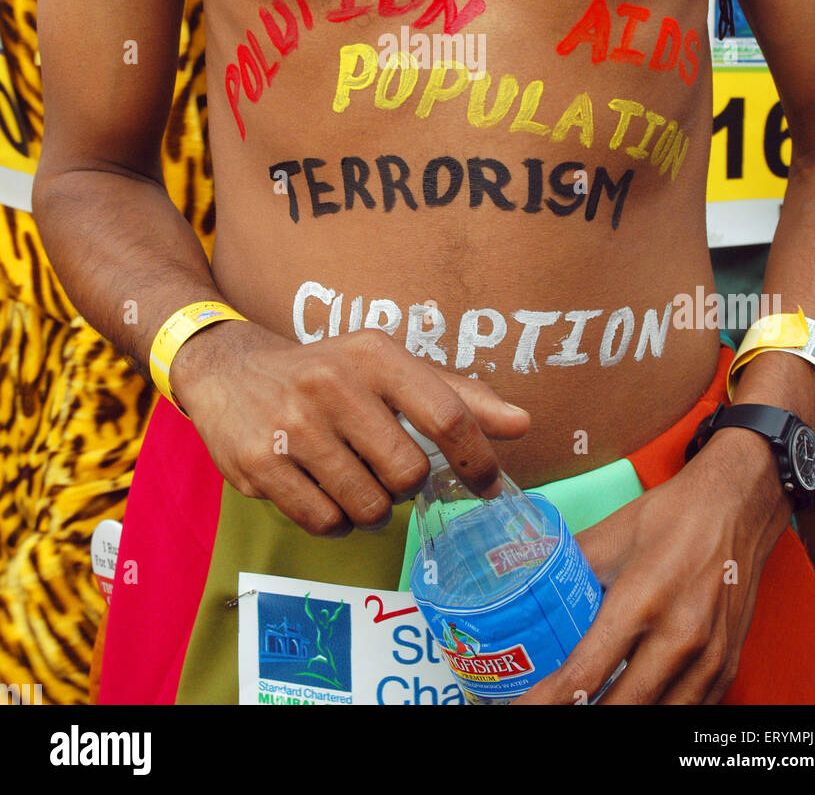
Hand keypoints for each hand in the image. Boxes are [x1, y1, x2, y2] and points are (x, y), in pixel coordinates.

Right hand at [171, 321, 529, 537]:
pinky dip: (334, 519)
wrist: (230, 371)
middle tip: (388, 470)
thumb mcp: (387, 366)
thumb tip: (522, 424)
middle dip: (406, 485)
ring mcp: (293, 426)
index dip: (477, 458)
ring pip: (368, 506)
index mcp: (373, 354)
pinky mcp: (261, 464)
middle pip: (408, 473)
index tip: (488, 483)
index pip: (446, 413)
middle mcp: (332, 383)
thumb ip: (456, 394)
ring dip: (370, 507)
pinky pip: (325, 522)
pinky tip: (322, 490)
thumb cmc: (327, 373)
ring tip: (352, 478)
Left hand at [512, 428, 791, 704]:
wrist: (736, 506)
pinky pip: (688, 713)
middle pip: (622, 707)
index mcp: (640, 599)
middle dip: (582, 717)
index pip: (586, 672)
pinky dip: (657, 713)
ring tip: (590, 708)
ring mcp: (709, 658)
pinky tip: (632, 704)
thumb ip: (568, 568)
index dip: (548, 700)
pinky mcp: (727, 667)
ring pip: (659, 718)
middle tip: (553, 711)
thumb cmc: (671, 517)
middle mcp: (679, 636)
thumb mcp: (610, 535)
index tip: (522, 709)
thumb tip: (528, 587)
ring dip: (620, 716)